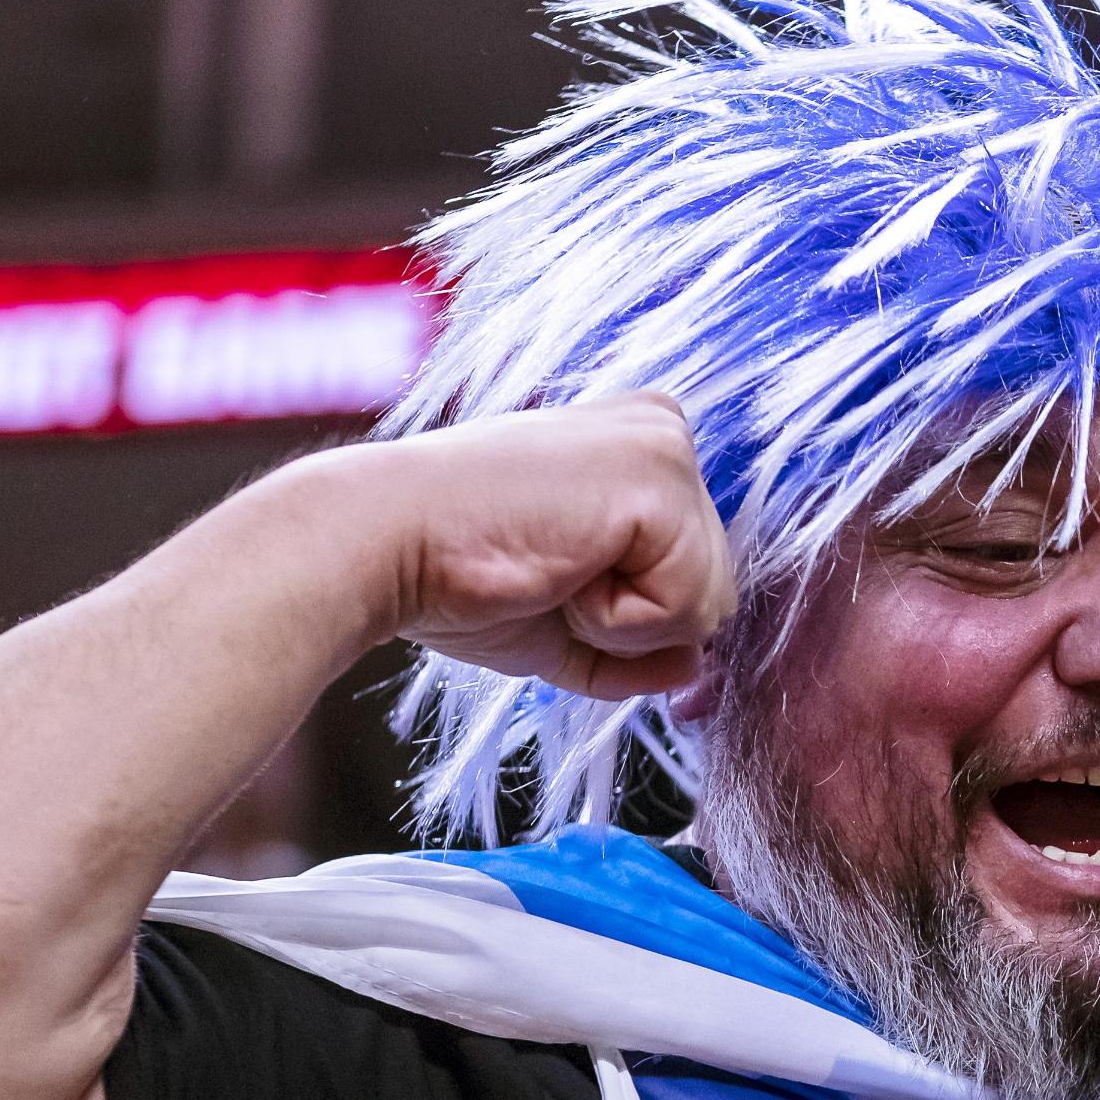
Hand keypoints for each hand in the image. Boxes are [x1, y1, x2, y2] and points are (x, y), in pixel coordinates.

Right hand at [322, 392, 734, 699]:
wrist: (384, 548)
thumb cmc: (458, 577)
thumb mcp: (572, 619)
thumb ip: (643, 640)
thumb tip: (696, 669)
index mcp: (642, 448)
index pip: (694, 573)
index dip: (631, 613)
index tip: (551, 576)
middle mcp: (665, 431)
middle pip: (715, 591)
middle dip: (634, 622)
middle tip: (547, 573)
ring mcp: (667, 447)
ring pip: (709, 606)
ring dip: (625, 624)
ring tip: (552, 568)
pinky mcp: (660, 478)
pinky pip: (685, 608)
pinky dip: (618, 621)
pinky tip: (559, 567)